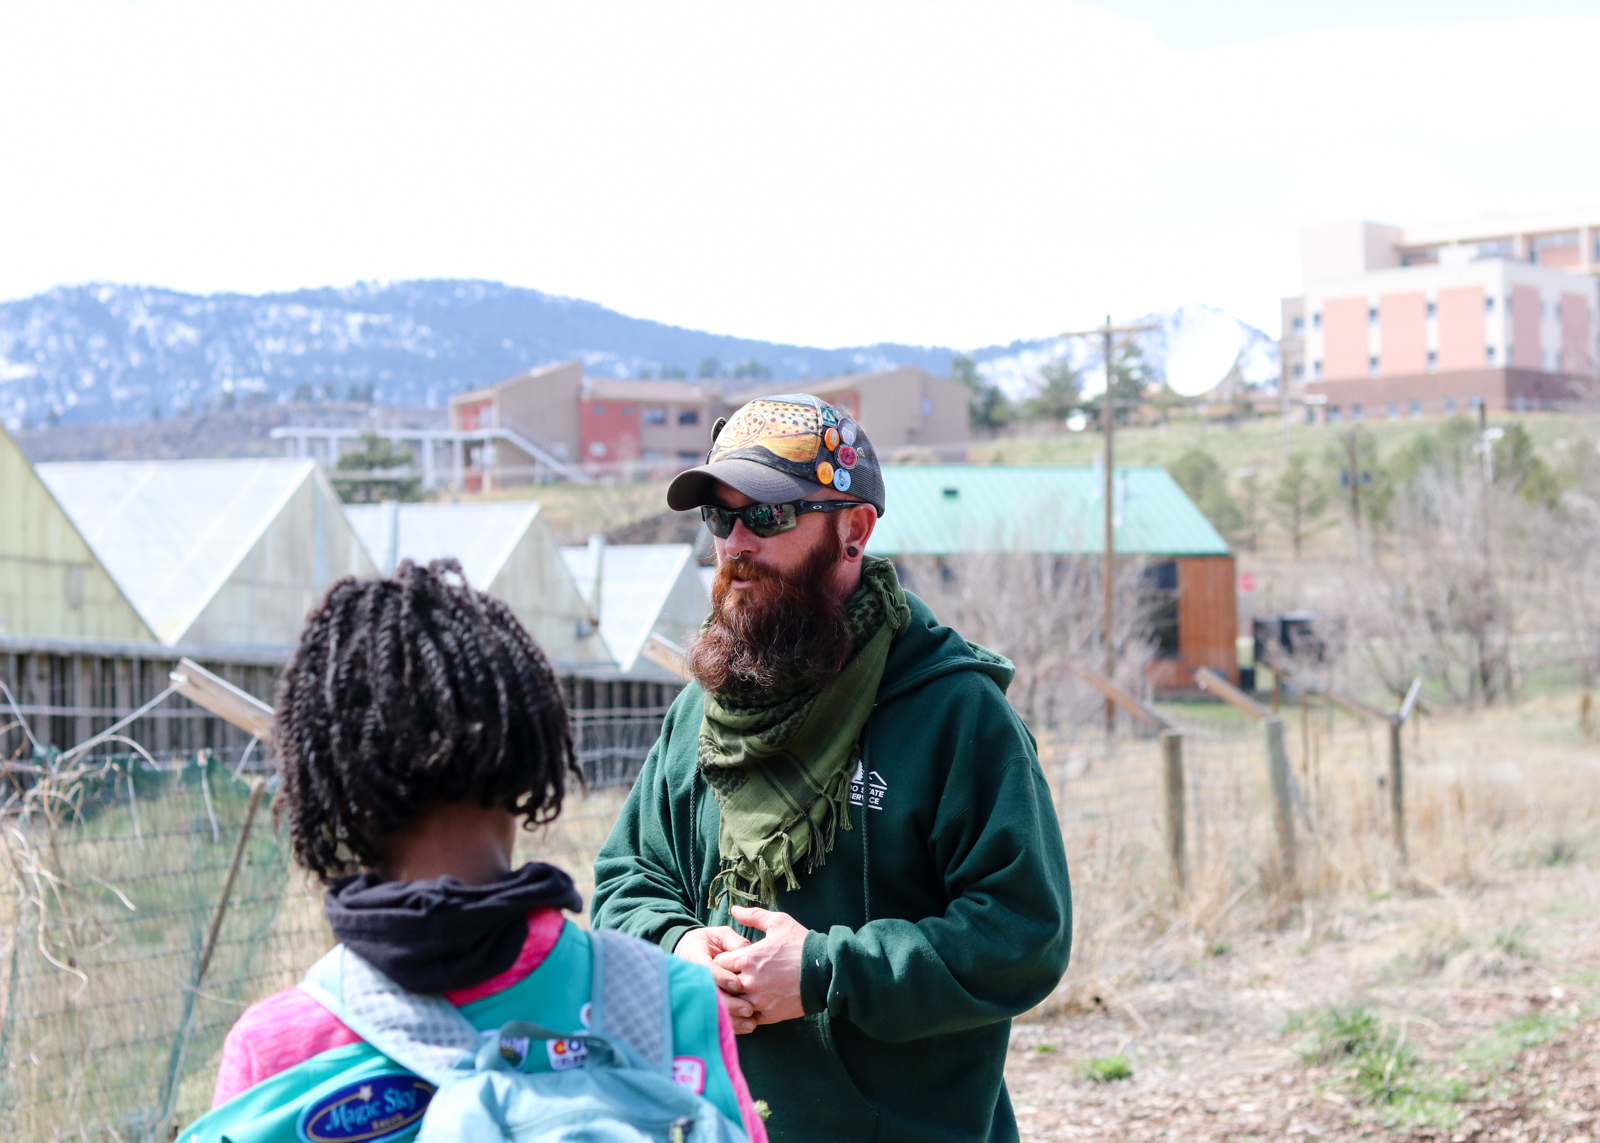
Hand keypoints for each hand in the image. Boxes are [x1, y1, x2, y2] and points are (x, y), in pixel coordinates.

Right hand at [675, 926, 757, 1033]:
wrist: (690, 951)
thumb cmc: (710, 941)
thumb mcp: (720, 935)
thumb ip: (734, 942)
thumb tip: (749, 951)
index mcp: (696, 957)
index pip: (707, 970)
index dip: (721, 977)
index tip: (738, 984)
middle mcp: (694, 978)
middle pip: (710, 995)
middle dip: (730, 1004)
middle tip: (749, 1009)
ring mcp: (698, 994)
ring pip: (713, 1010)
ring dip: (732, 1020)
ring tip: (751, 1023)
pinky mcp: (705, 1004)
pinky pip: (716, 1018)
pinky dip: (732, 1025)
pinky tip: (747, 1026)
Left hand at [712, 906, 808, 1029]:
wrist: (827, 972)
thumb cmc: (802, 945)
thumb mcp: (779, 923)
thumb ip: (754, 916)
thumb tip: (734, 909)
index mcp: (748, 958)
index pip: (718, 963)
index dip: (722, 961)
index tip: (729, 960)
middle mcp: (749, 981)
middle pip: (722, 985)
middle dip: (724, 980)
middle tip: (731, 976)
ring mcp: (759, 1001)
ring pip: (732, 1004)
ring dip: (734, 997)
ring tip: (741, 991)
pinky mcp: (769, 1015)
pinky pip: (748, 1017)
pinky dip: (747, 1011)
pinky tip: (753, 1003)